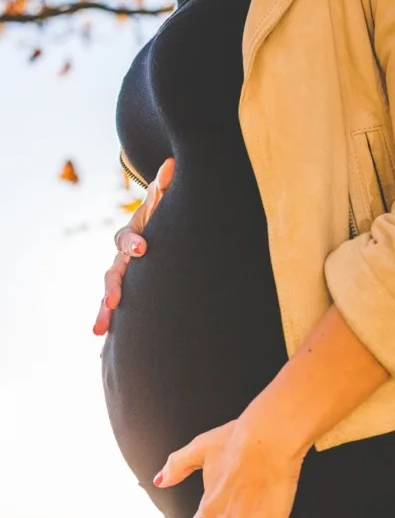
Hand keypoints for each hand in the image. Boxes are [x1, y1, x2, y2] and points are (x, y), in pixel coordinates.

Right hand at [93, 156, 174, 335]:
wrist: (154, 236)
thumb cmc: (163, 221)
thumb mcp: (164, 205)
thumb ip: (166, 189)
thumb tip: (172, 163)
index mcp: (132, 238)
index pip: (128, 239)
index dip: (134, 243)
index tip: (144, 249)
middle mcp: (122, 261)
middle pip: (113, 274)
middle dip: (113, 288)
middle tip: (114, 302)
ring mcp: (121, 280)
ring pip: (109, 297)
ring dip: (104, 314)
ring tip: (99, 332)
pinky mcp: (126, 298)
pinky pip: (117, 316)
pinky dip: (112, 332)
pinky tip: (104, 354)